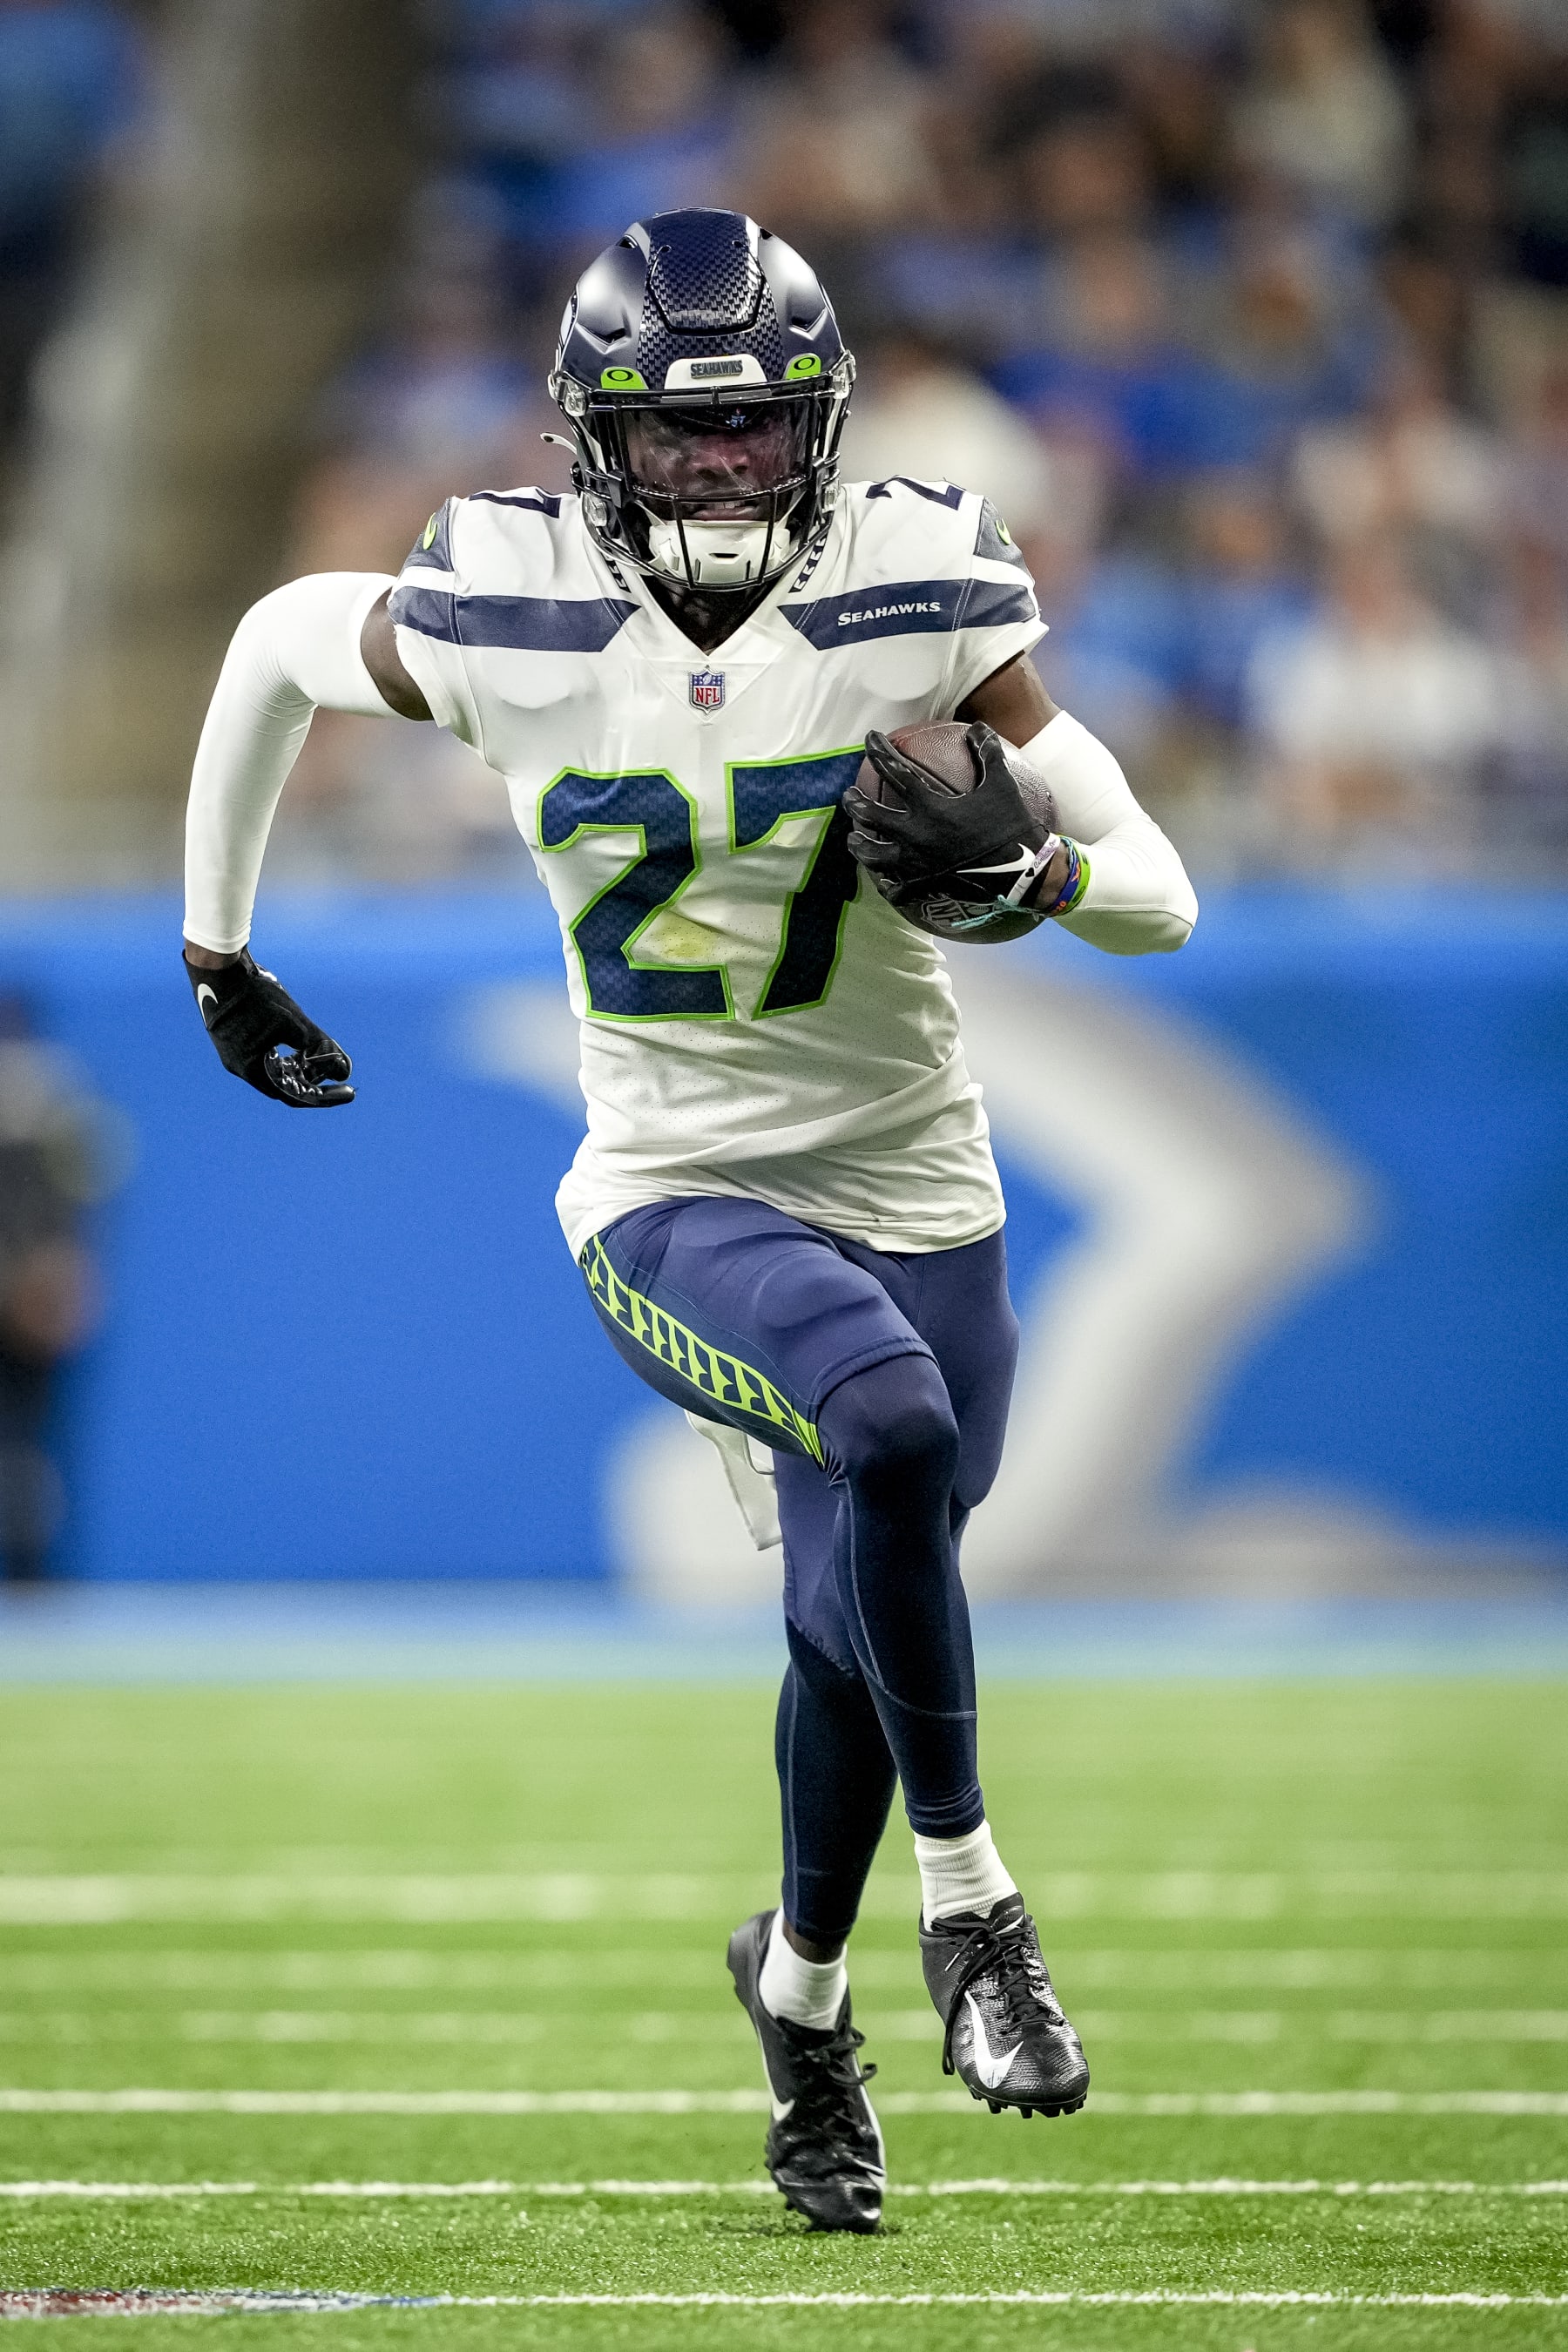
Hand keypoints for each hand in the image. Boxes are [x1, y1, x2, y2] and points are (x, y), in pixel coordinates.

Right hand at [184, 947, 354, 1106]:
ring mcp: (235, 1052)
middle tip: (338, 1073)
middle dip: (314, 1079)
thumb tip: (344, 1070)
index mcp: (251, 1070)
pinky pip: (265, 1055)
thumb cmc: (254, 996)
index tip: (346, 1091)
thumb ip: (320, 1046)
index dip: (323, 1096)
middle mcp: (240, 1067)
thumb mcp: (293, 1023)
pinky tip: (302, 1045)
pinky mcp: (235, 1038)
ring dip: (301, 1066)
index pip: (294, 1096)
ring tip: (323, 1056)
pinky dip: (286, 1054)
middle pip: (285, 1084)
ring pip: (275, 1069)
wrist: (218, 968)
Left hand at [845, 723, 1065, 912]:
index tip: (870, 739)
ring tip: (853, 837)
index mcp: (931, 807)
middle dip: (854, 802)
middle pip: (870, 816)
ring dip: (858, 844)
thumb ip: (987, 752)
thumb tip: (977, 727)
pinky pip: (894, 888)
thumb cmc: (1010, 825)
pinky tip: (881, 878)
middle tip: (849, 795)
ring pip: (871, 855)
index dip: (879, 751)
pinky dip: (885, 883)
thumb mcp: (1001, 783)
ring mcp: (915, 864)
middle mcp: (915, 835)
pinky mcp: (922, 886)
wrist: (1022, 873)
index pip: (894, 772)